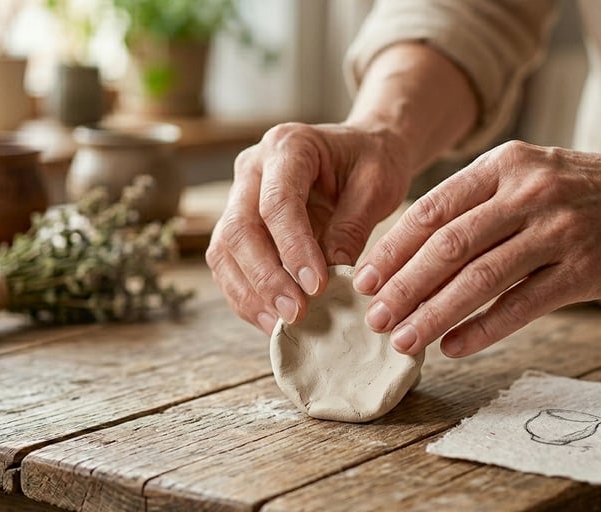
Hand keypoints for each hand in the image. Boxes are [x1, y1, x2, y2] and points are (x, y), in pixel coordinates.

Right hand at [206, 122, 411, 333]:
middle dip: (265, 278)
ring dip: (249, 293)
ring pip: (224, 250)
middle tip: (296, 313)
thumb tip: (333, 273)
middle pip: (240, 228)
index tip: (317, 286)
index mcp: (289, 146)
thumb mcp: (376, 186)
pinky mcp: (240, 223)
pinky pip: (229, 264)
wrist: (362, 149)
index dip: (293, 248)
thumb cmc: (372, 161)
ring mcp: (240, 195)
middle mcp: (253, 168)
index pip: (277, 203)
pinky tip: (270, 319)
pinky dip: (246, 295)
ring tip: (280, 324)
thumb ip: (352, 227)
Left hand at [353, 140, 600, 357]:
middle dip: (403, 287)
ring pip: (479, 279)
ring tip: (403, 341)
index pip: (431, 210)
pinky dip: (482, 330)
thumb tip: (411, 252)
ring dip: (434, 315)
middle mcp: (527, 193)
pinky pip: (520, 306)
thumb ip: (474, 202)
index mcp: (503, 165)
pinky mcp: (582, 270)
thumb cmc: (580, 188)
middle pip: (448, 247)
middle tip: (374, 318)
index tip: (364, 280)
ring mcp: (556, 231)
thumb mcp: (526, 172)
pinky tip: (453, 348)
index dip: (392, 249)